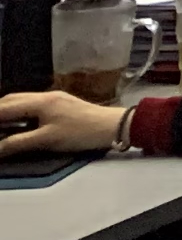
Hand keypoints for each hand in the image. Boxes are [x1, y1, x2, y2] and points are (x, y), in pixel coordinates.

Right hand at [0, 92, 122, 160]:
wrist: (112, 126)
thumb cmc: (80, 133)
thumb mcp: (47, 140)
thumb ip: (18, 143)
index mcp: (40, 102)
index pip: (5, 107)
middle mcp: (45, 96)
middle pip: (11, 100)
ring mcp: (54, 99)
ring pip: (22, 100)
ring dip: (6, 110)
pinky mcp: (61, 104)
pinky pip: (31, 104)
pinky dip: (18, 111)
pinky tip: (16, 121)